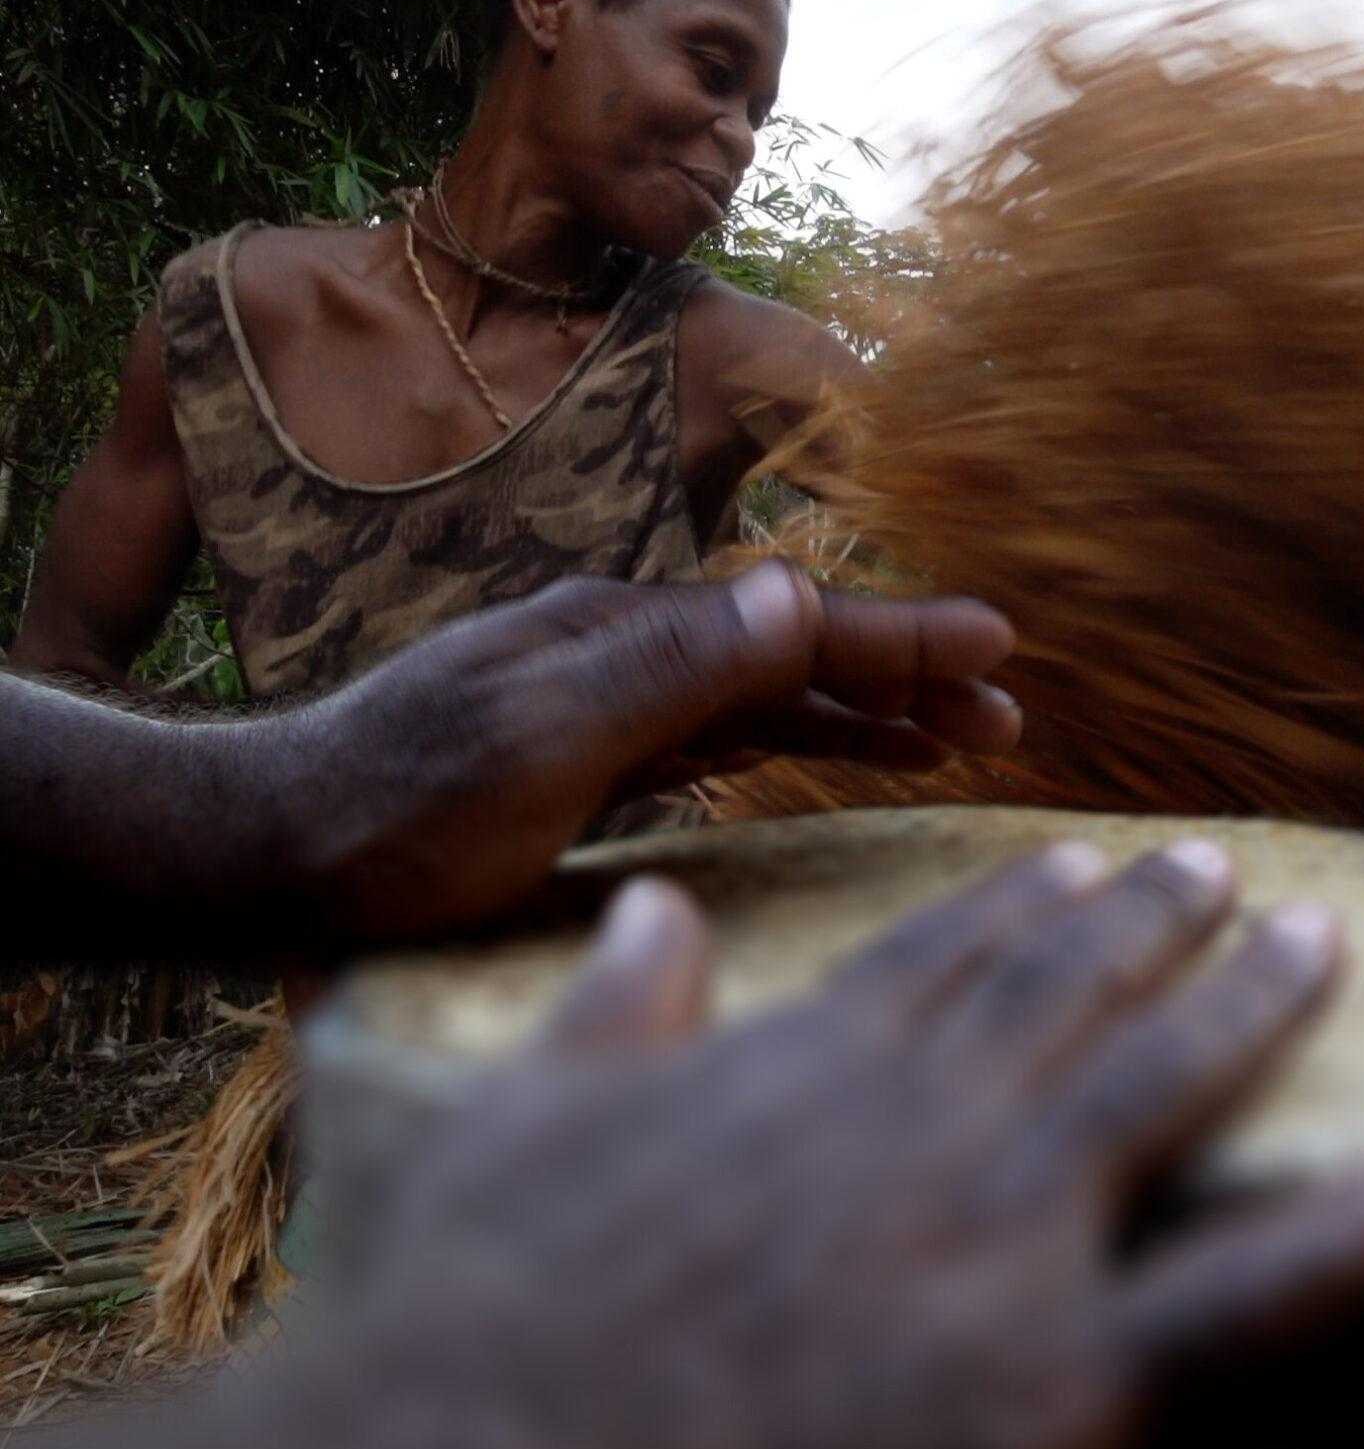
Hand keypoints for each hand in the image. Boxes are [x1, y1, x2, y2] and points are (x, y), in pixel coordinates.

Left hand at [278, 564, 1020, 938]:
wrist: (269, 859)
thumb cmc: (395, 816)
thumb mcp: (539, 743)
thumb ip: (667, 667)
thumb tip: (793, 589)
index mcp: (624, 634)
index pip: (793, 626)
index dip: (899, 639)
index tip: (999, 645)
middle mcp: (626, 654)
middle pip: (795, 655)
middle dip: (906, 675)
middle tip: (1010, 709)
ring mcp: (610, 704)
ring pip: (770, 699)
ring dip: (865, 713)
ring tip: (959, 736)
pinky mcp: (594, 759)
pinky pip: (726, 742)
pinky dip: (798, 745)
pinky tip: (837, 759)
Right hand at [343, 844, 1363, 1448]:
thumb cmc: (481, 1327)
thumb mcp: (520, 1119)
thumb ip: (614, 1004)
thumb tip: (652, 908)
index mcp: (813, 1062)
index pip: (948, 959)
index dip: (1024, 907)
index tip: (1082, 861)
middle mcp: (934, 1121)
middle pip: (1074, 995)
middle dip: (1161, 924)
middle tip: (1231, 871)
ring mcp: (1009, 1239)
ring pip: (1167, 1087)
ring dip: (1257, 1006)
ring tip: (1324, 938)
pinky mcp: (1058, 1383)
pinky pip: (1238, 1299)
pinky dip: (1344, 1241)